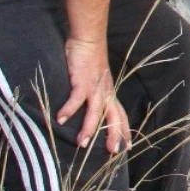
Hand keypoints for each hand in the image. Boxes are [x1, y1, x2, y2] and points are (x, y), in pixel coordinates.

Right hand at [59, 38, 129, 154]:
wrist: (88, 39)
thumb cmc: (91, 59)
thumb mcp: (98, 79)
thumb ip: (96, 93)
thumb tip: (92, 108)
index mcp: (109, 93)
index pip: (120, 115)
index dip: (124, 130)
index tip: (128, 146)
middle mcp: (105, 92)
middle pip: (113, 117)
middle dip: (114, 135)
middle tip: (113, 152)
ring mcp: (94, 87)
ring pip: (95, 112)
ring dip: (89, 128)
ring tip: (82, 144)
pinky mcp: (82, 80)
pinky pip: (76, 98)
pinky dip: (69, 109)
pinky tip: (61, 120)